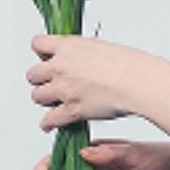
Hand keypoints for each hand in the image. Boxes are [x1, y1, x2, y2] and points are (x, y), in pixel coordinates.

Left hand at [26, 33, 143, 129]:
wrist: (137, 81)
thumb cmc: (128, 64)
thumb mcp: (100, 47)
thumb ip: (83, 54)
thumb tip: (81, 62)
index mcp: (68, 46)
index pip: (37, 44)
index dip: (41, 53)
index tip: (46, 58)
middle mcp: (61, 67)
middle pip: (32, 75)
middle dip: (41, 80)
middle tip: (50, 84)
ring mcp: (64, 89)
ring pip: (37, 97)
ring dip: (44, 100)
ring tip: (52, 102)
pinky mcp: (71, 110)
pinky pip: (49, 120)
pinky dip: (48, 124)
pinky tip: (49, 125)